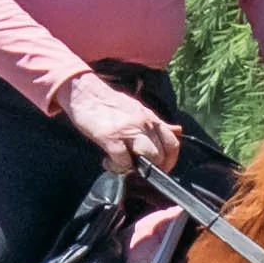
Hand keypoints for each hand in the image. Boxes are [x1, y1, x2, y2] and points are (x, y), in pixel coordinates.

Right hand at [61, 72, 180, 174]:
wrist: (85, 93)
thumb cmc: (110, 104)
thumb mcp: (138, 110)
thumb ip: (157, 123)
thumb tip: (178, 131)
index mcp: (151, 119)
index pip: (173, 143)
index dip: (170, 160)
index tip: (161, 168)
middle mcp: (143, 124)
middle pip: (160, 154)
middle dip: (151, 168)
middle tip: (138, 170)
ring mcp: (128, 130)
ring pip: (148, 158)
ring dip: (137, 169)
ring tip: (125, 167)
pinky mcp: (110, 137)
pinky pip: (123, 161)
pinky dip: (117, 167)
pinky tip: (109, 162)